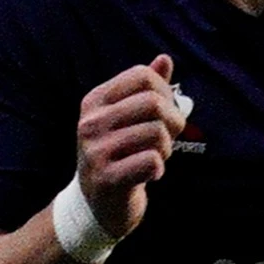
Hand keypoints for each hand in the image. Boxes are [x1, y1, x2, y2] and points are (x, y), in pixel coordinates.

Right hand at [75, 56, 189, 239]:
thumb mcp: (127, 118)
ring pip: (157, 133)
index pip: (143, 76)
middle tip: (167, 139)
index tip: (164, 114)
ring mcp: (95, 150)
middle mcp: (90, 122)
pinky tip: (147, 174)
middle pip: (153, 103)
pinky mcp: (106, 178)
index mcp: (95, 101)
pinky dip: (159, 169)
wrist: (96, 204)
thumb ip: (145, 89)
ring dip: (166, 149)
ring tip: (153, 157)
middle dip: (173, 122)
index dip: (166, 93)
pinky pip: (152, 162)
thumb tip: (164, 59)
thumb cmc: (119, 155)